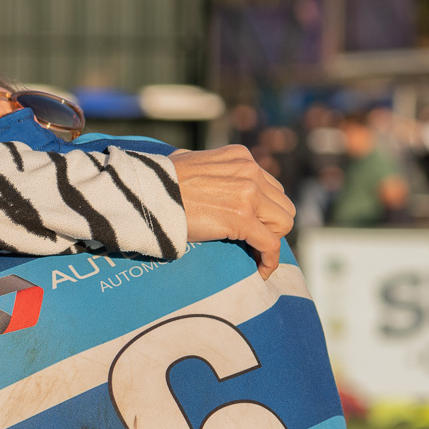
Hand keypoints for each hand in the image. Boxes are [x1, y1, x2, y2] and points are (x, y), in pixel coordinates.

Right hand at [172, 146, 296, 277]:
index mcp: (239, 156)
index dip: (265, 211)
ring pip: (284, 223)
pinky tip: (260, 271)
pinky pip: (271, 244)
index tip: (254, 228)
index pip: (271, 187)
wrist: (145, 194)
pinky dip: (269, 261)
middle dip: (271, 226)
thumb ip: (210, 170)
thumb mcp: (191, 163)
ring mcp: (248, 192)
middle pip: (283, 204)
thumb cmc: (159, 183)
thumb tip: (206, 182)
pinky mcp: (241, 217)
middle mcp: (249, 170)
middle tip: (253, 242)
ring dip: (271, 240)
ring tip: (254, 254)